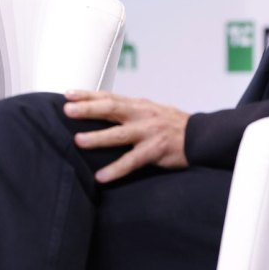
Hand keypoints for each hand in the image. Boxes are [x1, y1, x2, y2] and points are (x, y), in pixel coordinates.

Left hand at [63, 90, 188, 182]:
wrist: (200, 136)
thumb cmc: (171, 125)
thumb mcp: (149, 111)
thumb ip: (128, 111)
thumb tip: (102, 111)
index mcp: (138, 104)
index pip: (109, 96)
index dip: (88, 94)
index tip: (68, 93)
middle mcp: (142, 115)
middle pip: (111, 108)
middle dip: (88, 109)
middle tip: (67, 110)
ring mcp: (149, 132)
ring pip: (119, 134)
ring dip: (98, 138)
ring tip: (79, 141)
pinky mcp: (156, 150)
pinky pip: (133, 161)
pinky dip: (116, 169)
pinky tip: (102, 176)